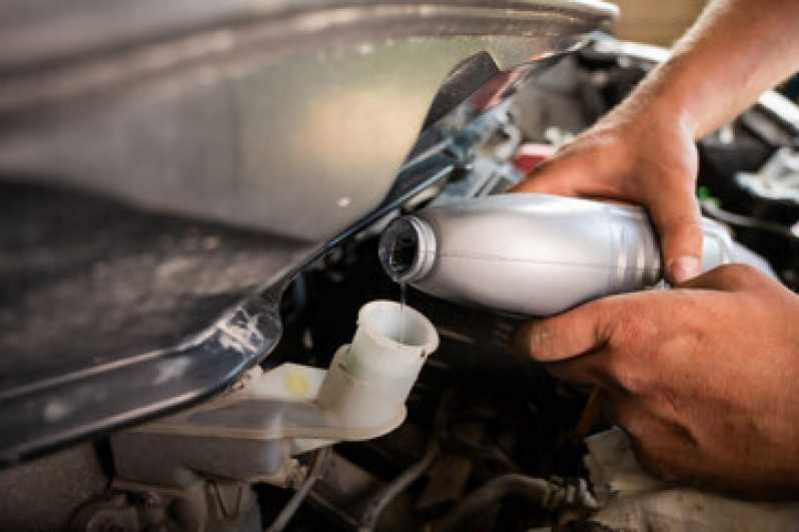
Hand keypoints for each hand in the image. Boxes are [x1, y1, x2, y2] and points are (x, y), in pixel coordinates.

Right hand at [511, 104, 702, 282]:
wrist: (668, 114)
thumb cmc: (659, 133)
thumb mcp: (671, 186)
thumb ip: (679, 230)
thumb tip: (681, 273)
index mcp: (557, 175)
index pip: (506, 209)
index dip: (493, 238)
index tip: (496, 269)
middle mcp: (553, 181)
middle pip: (516, 224)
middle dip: (515, 257)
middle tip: (522, 293)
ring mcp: (563, 189)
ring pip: (535, 226)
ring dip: (536, 252)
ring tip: (540, 289)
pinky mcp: (578, 198)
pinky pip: (555, 224)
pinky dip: (557, 244)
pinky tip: (571, 269)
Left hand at [515, 265, 798, 498]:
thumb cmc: (788, 346)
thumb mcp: (732, 283)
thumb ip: (683, 281)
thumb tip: (672, 283)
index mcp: (631, 326)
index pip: (544, 337)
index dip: (529, 335)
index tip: (527, 334)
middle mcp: (624, 376)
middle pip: (563, 369)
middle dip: (571, 356)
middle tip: (600, 346)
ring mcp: (639, 422)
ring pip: (604, 401)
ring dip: (621, 388)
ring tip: (669, 376)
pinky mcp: (659, 458)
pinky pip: (635, 434)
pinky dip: (649, 420)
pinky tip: (686, 407)